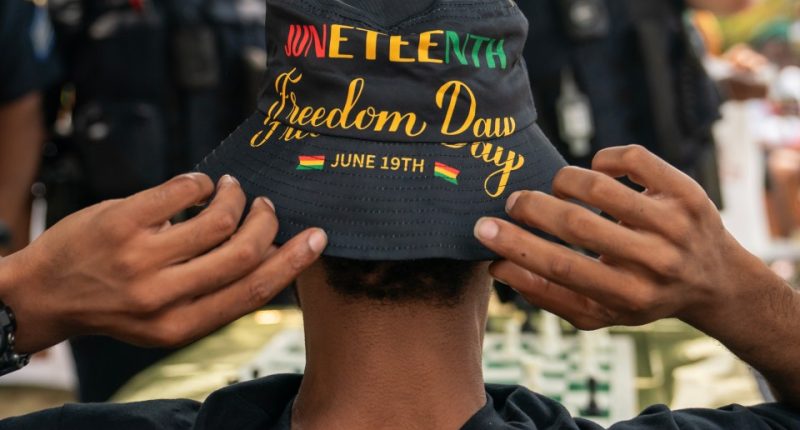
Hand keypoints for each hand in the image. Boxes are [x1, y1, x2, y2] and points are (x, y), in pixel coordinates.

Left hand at [0, 173, 327, 353]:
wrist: (44, 293)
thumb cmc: (115, 303)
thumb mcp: (166, 318)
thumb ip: (213, 293)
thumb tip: (270, 252)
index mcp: (181, 325)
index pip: (252, 291)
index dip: (292, 261)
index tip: (317, 238)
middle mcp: (162, 296)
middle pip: (243, 252)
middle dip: (266, 221)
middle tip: (266, 206)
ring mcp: (140, 258)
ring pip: (218, 218)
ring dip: (236, 197)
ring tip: (231, 189)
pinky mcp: (121, 222)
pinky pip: (182, 190)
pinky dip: (201, 182)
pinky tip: (198, 184)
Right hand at [474, 145, 779, 330]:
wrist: (715, 281)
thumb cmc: (639, 295)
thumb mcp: (598, 312)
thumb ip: (547, 295)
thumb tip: (497, 266)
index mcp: (629, 296)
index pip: (561, 267)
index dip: (516, 246)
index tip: (484, 229)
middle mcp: (656, 261)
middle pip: (577, 224)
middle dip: (531, 208)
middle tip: (512, 201)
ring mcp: (675, 223)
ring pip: (601, 186)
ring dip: (564, 181)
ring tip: (556, 188)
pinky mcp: (686, 191)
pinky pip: (634, 159)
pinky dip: (604, 158)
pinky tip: (596, 171)